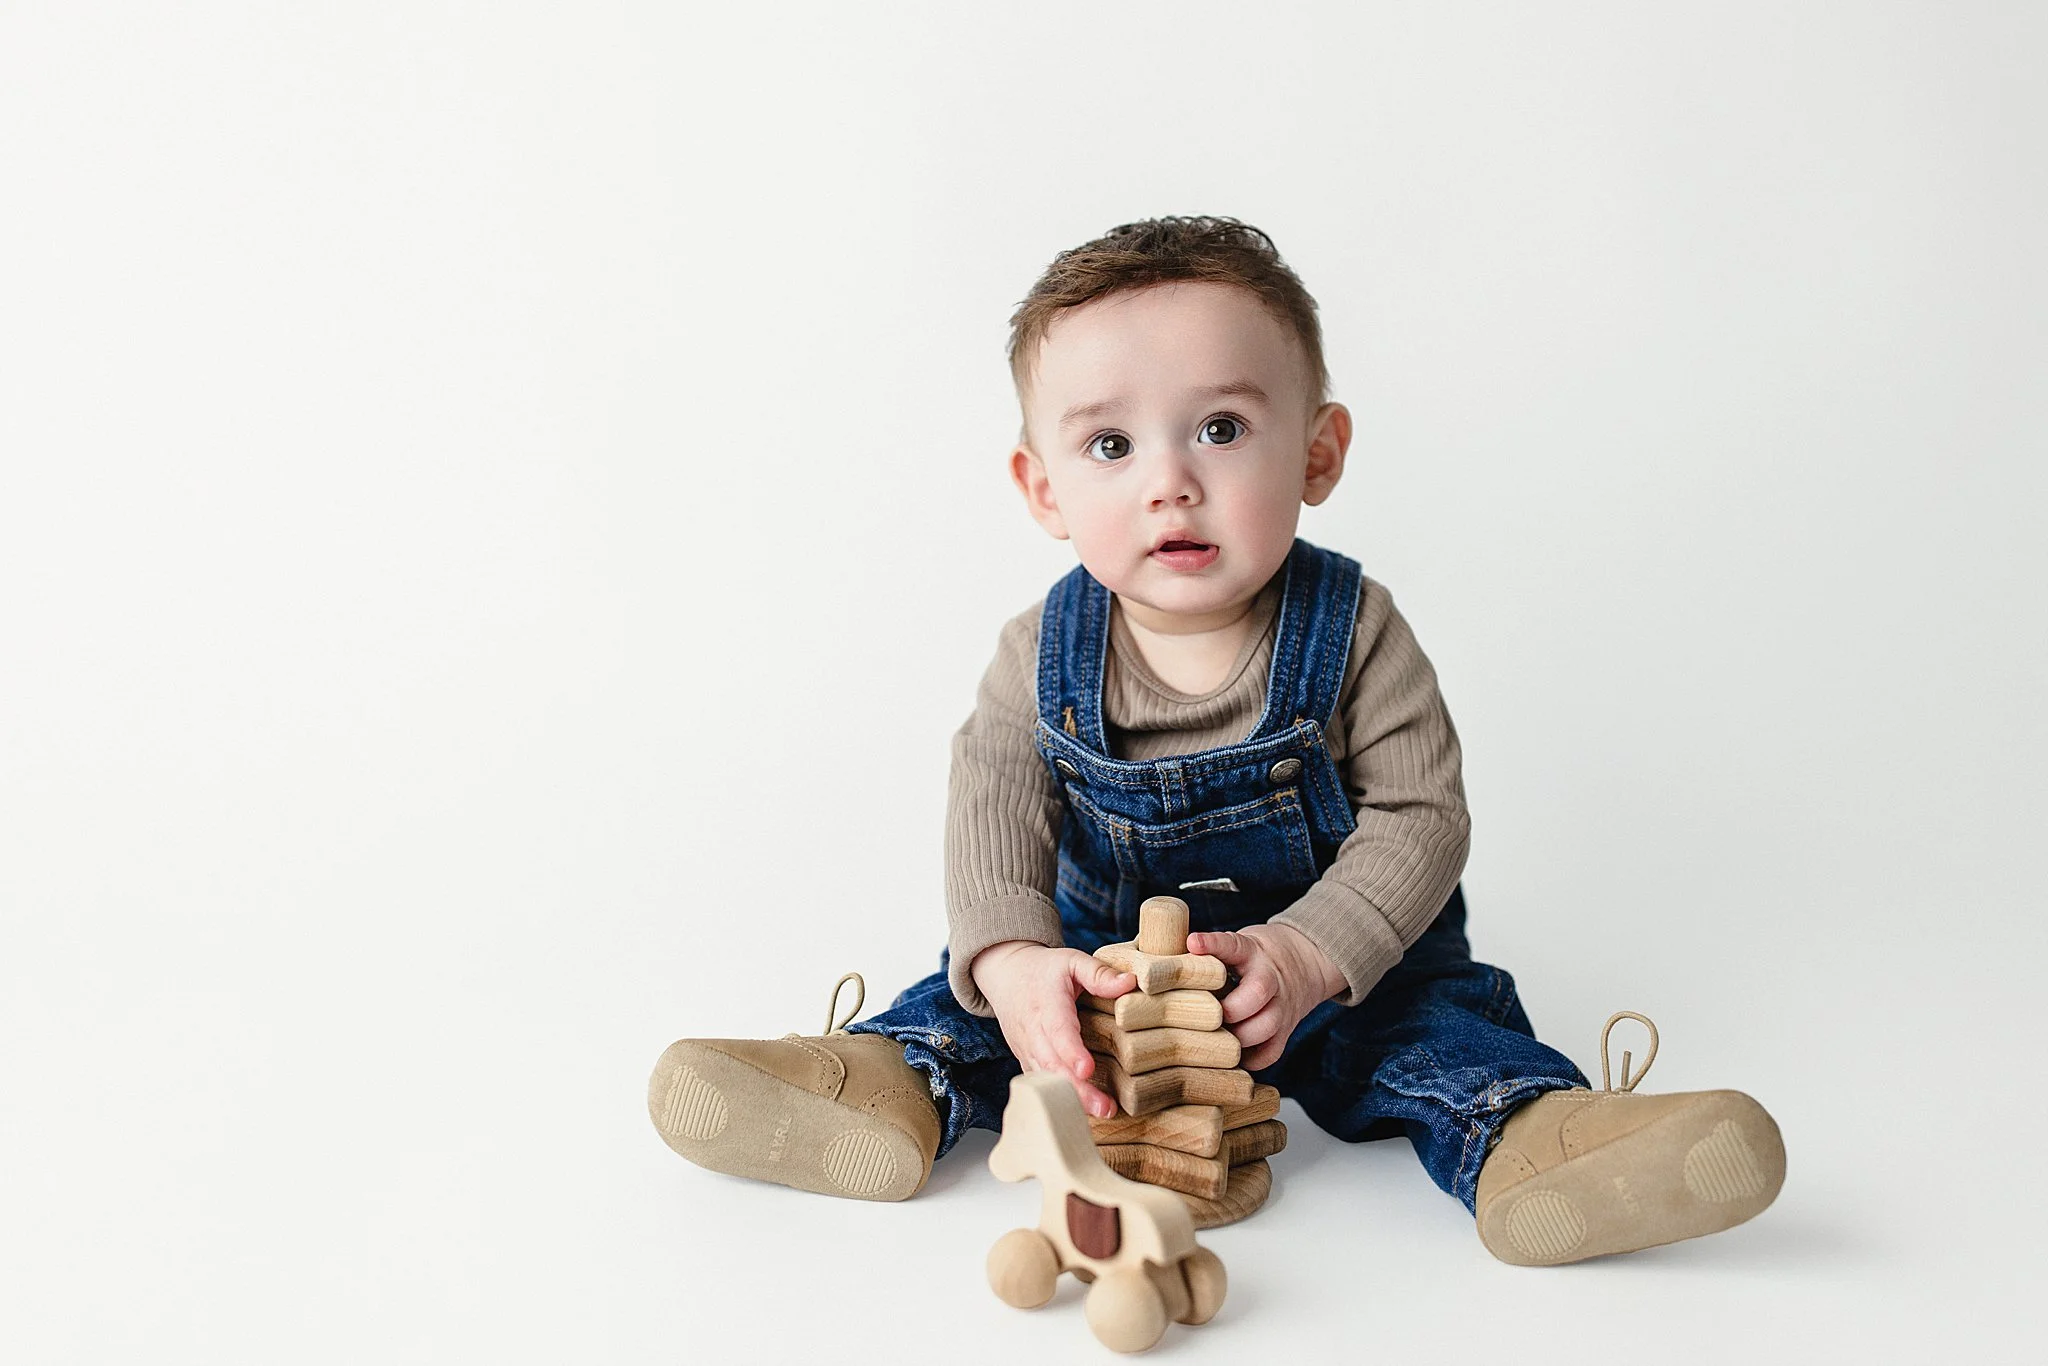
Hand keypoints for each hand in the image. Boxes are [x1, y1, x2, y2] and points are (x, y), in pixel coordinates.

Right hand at [971, 940, 1135, 1118]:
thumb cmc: (1044, 969)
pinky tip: (1082, 1113)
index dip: (1070, 1052)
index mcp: (1046, 1004)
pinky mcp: (1026, 1060)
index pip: (1057, 1031)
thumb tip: (1130, 983)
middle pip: (1051, 1065)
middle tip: (1104, 1108)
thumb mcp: (1072, 960)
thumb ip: (1100, 973)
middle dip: (1076, 1089)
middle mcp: (1032, 1031)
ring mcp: (1026, 1049)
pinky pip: (1040, 1085)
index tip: (1086, 1069)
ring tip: (1100, 1114)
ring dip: (1070, 1100)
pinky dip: (1057, 1100)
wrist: (1005, 975)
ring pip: (1045, 1080)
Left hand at [1186, 922, 1346, 1071]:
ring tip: (1213, 1039)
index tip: (1193, 943)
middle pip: (1257, 993)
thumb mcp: (1236, 944)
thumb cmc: (1253, 956)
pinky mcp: (1286, 1030)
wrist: (1302, 962)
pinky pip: (1270, 1052)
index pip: (1234, 945)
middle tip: (1205, 1016)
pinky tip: (1229, 1055)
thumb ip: (1207, 955)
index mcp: (1252, 951)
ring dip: (1236, 1038)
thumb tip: (1159, 964)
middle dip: (1228, 1009)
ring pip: (1265, 1026)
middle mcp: (1270, 978)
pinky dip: (1248, 1060)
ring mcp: (1281, 1006)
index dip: (1213, 944)